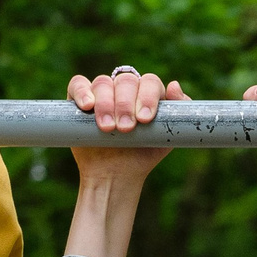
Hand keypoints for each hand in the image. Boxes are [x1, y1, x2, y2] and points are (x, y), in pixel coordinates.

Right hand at [67, 67, 185, 189]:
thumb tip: (174, 85)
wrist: (115, 175)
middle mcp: (125, 89)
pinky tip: (88, 106)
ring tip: (108, 129)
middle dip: (126, 105)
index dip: (148, 97)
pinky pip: (78, 85)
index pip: (150, 82)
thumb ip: (178, 112)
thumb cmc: (143, 155)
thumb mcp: (166, 137)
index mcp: (147, 93)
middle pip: (126, 81)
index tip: (145, 120)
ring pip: (103, 83)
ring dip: (106, 104)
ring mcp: (102, 93)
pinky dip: (82, 92)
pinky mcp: (80, 100)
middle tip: (126, 129)